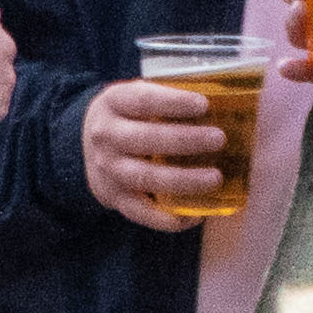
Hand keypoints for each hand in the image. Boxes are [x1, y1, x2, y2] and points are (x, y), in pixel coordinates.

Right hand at [77, 74, 230, 230]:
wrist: (87, 142)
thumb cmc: (132, 114)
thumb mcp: (141, 93)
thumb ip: (173, 95)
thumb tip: (225, 98)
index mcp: (115, 102)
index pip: (143, 100)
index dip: (173, 103)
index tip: (203, 104)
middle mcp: (106, 136)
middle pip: (145, 139)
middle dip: (184, 140)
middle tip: (219, 139)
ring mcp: (108, 169)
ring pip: (144, 177)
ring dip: (181, 180)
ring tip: (215, 178)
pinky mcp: (113, 196)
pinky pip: (139, 212)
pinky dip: (166, 218)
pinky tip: (195, 215)